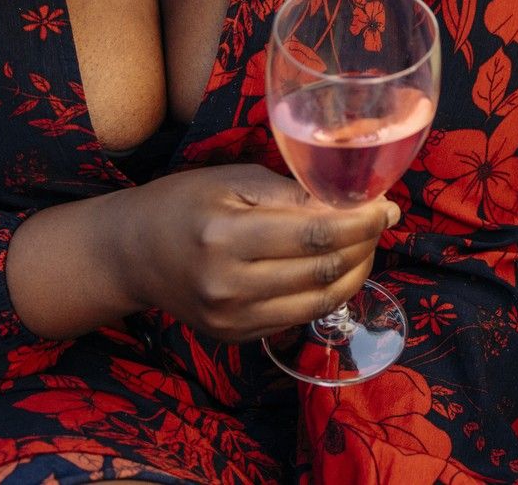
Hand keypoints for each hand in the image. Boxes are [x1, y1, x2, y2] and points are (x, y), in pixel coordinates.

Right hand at [110, 163, 397, 342]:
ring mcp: (231, 319)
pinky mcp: (236, 337)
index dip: (360, 222)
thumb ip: (291, 193)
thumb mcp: (233, 181)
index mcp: (225, 236)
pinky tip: (337, 268)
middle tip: (380, 221)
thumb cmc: (183, 203)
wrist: (132, 254)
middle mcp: (228, 286)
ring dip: (355, 272)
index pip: (314, 235)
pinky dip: (328, 292)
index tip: (386, 206)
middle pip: (322, 271)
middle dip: (364, 245)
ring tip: (365, 244)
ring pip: (319, 301)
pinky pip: (299, 317)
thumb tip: (353, 202)